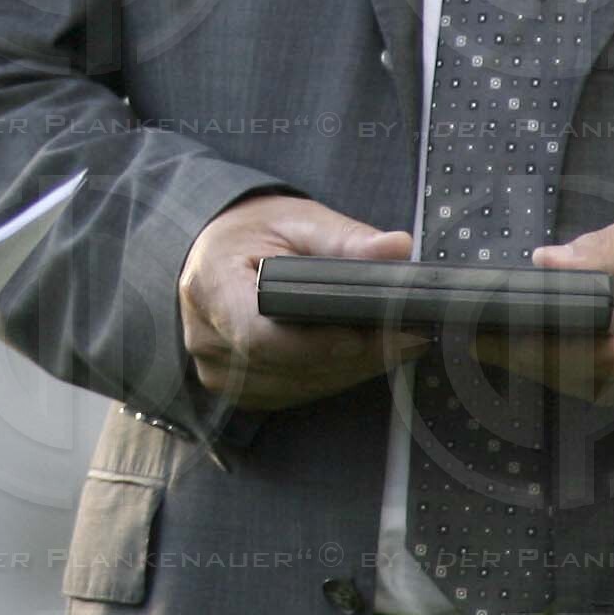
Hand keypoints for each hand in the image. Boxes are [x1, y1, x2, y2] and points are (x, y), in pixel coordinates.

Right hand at [179, 194, 429, 410]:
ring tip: (398, 344)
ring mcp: (216, 369)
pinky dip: (332, 378)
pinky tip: (364, 358)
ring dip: (349, 371)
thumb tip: (397, 249)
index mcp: (211, 284)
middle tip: (408, 337)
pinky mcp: (236, 388)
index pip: (257, 334)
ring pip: (295, 385)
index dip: (312, 344)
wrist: (220, 250)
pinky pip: (291, 393)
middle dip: (352, 357)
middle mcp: (205, 336)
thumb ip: (346, 238)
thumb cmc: (256, 232)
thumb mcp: (299, 221)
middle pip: (285, 365)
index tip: (362, 336)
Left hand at [471, 192, 613, 419]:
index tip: (503, 332)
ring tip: (502, 348)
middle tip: (480, 340)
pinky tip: (553, 360)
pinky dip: (589, 381)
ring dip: (556, 376)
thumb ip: (609, 244)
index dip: (554, 349)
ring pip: (613, 396)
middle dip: (535, 362)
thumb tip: (549, 262)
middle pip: (603, 379)